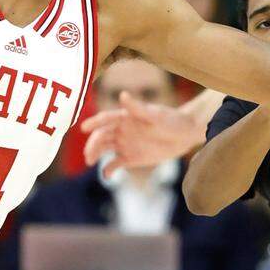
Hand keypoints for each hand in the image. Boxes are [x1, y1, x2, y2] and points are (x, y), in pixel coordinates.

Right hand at [81, 91, 204, 177]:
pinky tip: (106, 175)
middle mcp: (122, 130)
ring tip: (90, 162)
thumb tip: (123, 95)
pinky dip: (109, 169)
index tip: (84, 128)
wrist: (185, 135)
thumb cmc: (172, 121)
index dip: (94, 122)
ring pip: (104, 149)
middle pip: (102, 136)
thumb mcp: (156, 115)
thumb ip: (138, 108)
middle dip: (93, 144)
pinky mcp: (131, 158)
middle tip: (89, 154)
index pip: (106, 119)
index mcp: (125, 116)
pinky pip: (115, 164)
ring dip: (95, 154)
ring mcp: (125, 144)